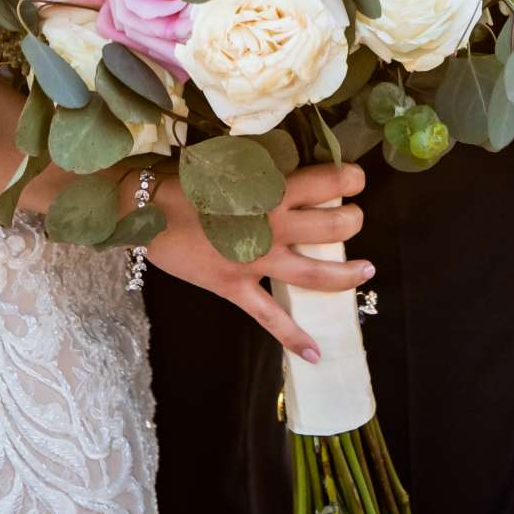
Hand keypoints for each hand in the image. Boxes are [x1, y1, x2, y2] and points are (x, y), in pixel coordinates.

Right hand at [143, 160, 371, 361]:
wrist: (146, 208)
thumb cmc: (184, 178)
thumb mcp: (227, 161)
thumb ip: (261, 166)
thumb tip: (288, 160)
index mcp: (269, 189)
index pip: (325, 181)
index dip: (349, 178)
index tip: (357, 178)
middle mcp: (271, 225)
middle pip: (331, 225)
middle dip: (353, 221)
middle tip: (357, 218)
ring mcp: (256, 261)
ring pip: (315, 272)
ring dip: (346, 273)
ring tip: (366, 269)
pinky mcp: (237, 288)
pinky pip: (271, 318)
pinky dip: (294, 338)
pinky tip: (316, 353)